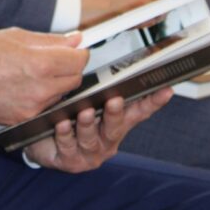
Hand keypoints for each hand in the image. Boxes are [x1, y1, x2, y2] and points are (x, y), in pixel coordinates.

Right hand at [0, 28, 87, 125]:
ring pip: (60, 95)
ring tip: (32, 73)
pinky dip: (40, 97)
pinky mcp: (22, 119)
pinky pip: (43, 107)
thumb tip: (75, 40)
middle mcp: (40, 89)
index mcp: (40, 64)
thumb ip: (49, 40)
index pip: (80, 60)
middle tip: (52, 59)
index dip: (78, 52)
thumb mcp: (14, 36)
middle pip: (74, 80)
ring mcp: (32, 108)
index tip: (72, 49)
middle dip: (69, 68)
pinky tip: (22, 86)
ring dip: (55, 84)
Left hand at [25, 89, 172, 170]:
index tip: (165, 90)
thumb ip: (94, 82)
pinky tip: (62, 124)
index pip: (139, 111)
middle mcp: (107, 140)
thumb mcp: (86, 100)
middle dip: (115, 113)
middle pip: (116, 127)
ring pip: (91, 138)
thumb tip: (90, 48)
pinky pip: (68, 146)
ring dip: (88, 124)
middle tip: (114, 100)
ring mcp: (91, 152)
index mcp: (116, 123)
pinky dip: (65, 135)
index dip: (153, 102)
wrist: (45, 145)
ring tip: (84, 112)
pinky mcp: (71, 161)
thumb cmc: (70, 119)